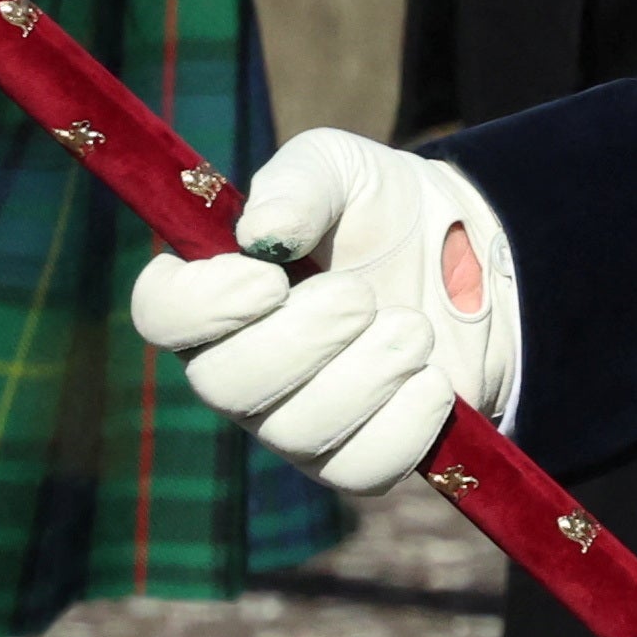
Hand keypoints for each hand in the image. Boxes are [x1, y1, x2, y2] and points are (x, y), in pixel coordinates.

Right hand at [128, 130, 521, 491]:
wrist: (475, 256)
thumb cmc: (381, 210)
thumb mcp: (343, 167)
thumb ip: (299, 183)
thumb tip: (261, 234)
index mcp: (218, 294)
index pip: (161, 315)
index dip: (203, 306)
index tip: (267, 278)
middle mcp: (239, 368)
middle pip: (224, 387)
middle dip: (304, 337)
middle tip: (360, 294)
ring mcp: (294, 422)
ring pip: (299, 432)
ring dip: (369, 371)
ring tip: (412, 327)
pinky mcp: (356, 458)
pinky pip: (364, 468)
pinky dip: (409, 418)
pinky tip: (431, 377)